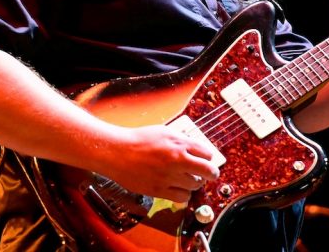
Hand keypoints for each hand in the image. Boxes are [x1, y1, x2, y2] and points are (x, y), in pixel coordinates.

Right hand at [101, 124, 220, 202]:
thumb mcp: (164, 131)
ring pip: (196, 185)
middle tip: (210, 174)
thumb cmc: (137, 140)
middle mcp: (177, 160)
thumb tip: (195, 148)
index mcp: (179, 143)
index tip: (206, 160)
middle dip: (212, 173)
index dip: (208, 158)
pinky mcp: (159, 190)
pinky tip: (179, 188)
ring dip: (194, 183)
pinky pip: (182, 197)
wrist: (117, 152)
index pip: (207, 153)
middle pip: (208, 171)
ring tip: (188, 179)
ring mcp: (169, 176)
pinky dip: (184, 194)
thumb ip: (181, 140)